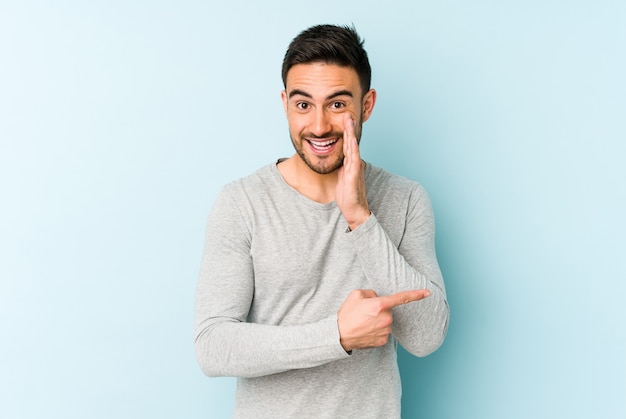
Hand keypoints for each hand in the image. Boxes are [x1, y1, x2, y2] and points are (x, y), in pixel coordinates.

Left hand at [336, 113, 369, 230]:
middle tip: (348, 113)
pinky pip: (353, 160)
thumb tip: (337, 161)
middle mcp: (354, 163)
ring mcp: (355, 168)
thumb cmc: (348, 195)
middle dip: (350, 128)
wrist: (354, 209)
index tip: (345, 119)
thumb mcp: (341, 177)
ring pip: (353, 147)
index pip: (348, 144)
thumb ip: (340, 167)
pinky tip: (351, 140)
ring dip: (351, 134)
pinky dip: (352, 149)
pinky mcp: (354, 175)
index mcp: (350, 163)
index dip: (346, 132)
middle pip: (351, 142)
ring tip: (350, 121)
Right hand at [337, 289, 430, 351]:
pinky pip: (383, 332)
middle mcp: (386, 318)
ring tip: (363, 323)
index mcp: (380, 305)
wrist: (339, 335)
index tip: (427, 292)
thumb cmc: (346, 314)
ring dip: (378, 321)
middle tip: (364, 313)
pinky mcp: (383, 341)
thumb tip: (378, 298)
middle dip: (380, 310)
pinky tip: (365, 331)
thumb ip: (371, 293)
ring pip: (386, 322)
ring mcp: (385, 331)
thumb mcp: (356, 295)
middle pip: (389, 311)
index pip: (402, 298)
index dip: (416, 294)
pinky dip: (376, 331)